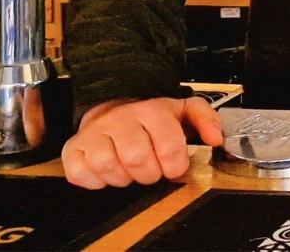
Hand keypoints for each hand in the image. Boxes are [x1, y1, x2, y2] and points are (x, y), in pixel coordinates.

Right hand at [62, 96, 222, 188]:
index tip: (173, 167)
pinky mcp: (73, 149)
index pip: (168, 146)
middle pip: (137, 160)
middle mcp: (120, 119)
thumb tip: (216, 139)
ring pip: (108, 167)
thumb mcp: (184, 111)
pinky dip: (96, 181)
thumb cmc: (151, 118)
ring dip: (124, 178)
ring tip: (130, 169)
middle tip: (151, 169)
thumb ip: (207, 120)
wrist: (114, 108)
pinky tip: (108, 172)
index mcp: (151, 111)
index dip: (175, 165)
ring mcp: (93, 134)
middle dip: (150, 174)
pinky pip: (81, 174)